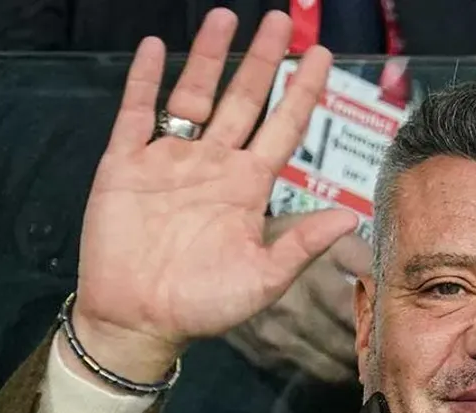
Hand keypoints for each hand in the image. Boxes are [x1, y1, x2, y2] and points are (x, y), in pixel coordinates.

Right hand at [69, 9, 358, 382]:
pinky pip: (135, 113)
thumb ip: (301, 246)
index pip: (283, 128)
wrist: (138, 320)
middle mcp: (213, 166)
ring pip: (193, 95)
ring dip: (207, 57)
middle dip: (262, 60)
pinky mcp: (126, 165)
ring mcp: (169, 161)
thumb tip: (349, 219)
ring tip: (224, 17)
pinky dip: (143, 80)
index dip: (303, 92)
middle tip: (282, 20)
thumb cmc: (201, 307)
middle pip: (243, 99)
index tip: (323, 56)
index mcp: (247, 188)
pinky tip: (154, 48)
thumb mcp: (262, 280)